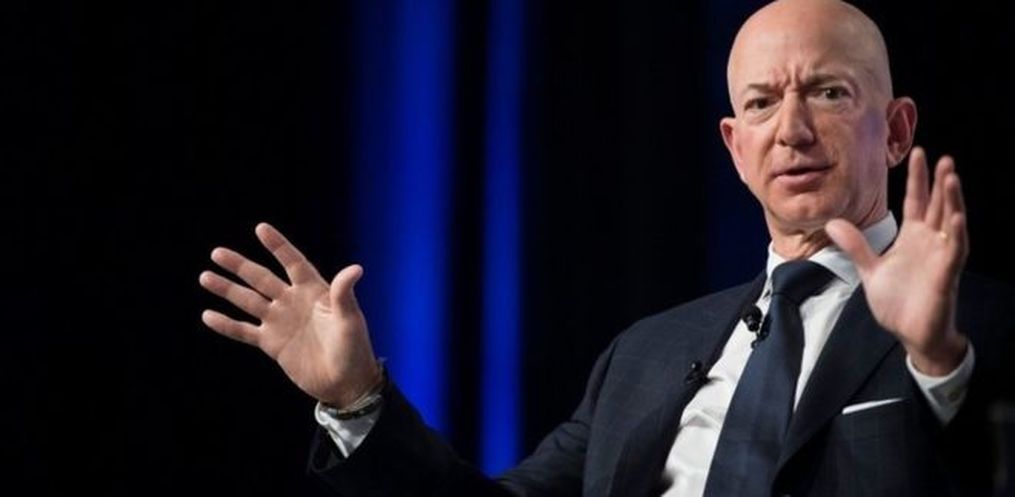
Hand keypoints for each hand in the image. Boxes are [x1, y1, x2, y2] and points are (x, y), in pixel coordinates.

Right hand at [199, 223, 381, 407]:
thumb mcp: (350, 320)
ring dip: (227, 290)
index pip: (293, 263)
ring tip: (205, 277)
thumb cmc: (354, 349)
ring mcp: (281, 322)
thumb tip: (355, 268)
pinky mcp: (272, 343)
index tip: (260, 228)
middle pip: (261, 279)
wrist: (345, 383)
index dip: (278, 246)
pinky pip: (244, 331)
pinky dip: (227, 325)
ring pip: (248, 301)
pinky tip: (207, 315)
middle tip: (216, 252)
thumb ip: (344, 295)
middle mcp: (293, 302)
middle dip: (240, 266)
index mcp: (314, 291)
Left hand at [825, 147, 968, 375]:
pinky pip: (954, 250)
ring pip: (950, 221)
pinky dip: (956, 233)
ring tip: (951, 175)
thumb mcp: (870, 269)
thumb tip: (833, 223)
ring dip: (952, 200)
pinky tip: (957, 216)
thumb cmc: (898, 302)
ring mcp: (940, 256)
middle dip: (939, 181)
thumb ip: (855, 245)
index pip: (916, 201)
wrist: (910, 333)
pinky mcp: (946, 273)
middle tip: (942, 157)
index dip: (918, 178)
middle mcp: (930, 241)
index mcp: (912, 237)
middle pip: (937, 205)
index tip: (919, 153)